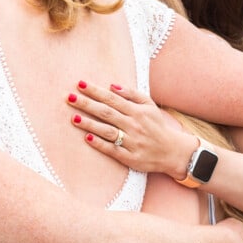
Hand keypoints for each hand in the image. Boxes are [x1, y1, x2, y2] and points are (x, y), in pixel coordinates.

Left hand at [68, 81, 196, 177]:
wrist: (173, 152)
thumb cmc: (157, 126)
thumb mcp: (149, 106)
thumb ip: (132, 94)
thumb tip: (112, 85)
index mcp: (137, 111)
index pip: (112, 99)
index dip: (96, 91)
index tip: (80, 84)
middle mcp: (134, 125)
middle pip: (106, 113)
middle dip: (87, 104)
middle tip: (70, 98)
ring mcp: (132, 142)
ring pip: (107, 131)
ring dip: (90, 124)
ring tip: (73, 117)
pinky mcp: (130, 158)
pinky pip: (112, 150)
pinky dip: (100, 144)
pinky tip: (87, 137)